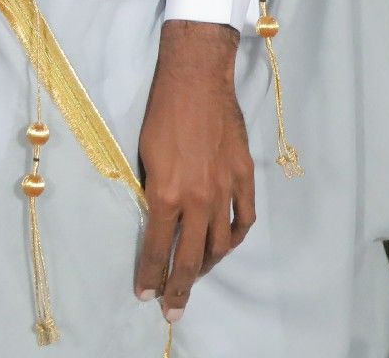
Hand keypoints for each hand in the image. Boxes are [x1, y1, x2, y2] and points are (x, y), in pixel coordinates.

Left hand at [133, 20, 251, 320]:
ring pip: (221, 244)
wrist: (196, 79)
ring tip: (196, 274)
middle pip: (192, 258)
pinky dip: (235, 237)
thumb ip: (154, 192)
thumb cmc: (161, 111)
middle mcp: (199, 199)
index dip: (151, 275)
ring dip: (208, 264)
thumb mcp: (144, 156)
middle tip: (173, 309)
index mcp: (167, 195)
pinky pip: (244, 218)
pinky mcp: (244, 176)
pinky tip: (226, 244)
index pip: (159, 249)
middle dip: (180, 288)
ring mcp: (225, 189)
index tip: (146, 294)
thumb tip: (159, 218)